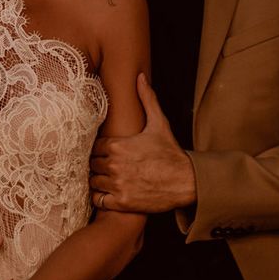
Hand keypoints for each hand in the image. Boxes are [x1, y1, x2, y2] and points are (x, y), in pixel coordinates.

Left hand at [90, 74, 196, 212]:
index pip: (94, 147)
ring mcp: (116, 185)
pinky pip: (98, 200)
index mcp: (117, 146)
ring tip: (108, 180)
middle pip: (92, 164)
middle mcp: (114, 165)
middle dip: (98, 165)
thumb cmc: (171, 153)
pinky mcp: (121, 203)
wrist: (186, 182)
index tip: (105, 153)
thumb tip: (140, 76)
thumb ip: (147, 99)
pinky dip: (100, 197)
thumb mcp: (159, 124)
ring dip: (98, 181)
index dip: (99, 150)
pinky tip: (109, 194)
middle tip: (106, 167)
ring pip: (93, 182)